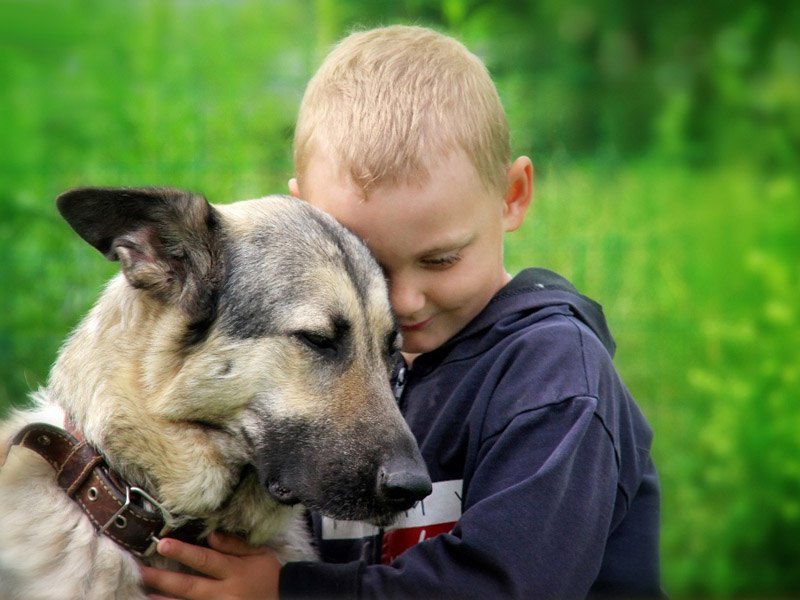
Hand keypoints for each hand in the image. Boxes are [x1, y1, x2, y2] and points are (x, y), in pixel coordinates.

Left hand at [140, 531, 280, 599]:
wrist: (285, 599)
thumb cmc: (268, 575)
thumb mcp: (258, 554)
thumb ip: (234, 545)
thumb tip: (211, 536)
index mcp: (236, 572)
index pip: (205, 560)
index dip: (184, 553)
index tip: (162, 544)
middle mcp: (226, 593)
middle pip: (189, 587)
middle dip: (163, 579)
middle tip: (140, 571)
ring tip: (142, 594)